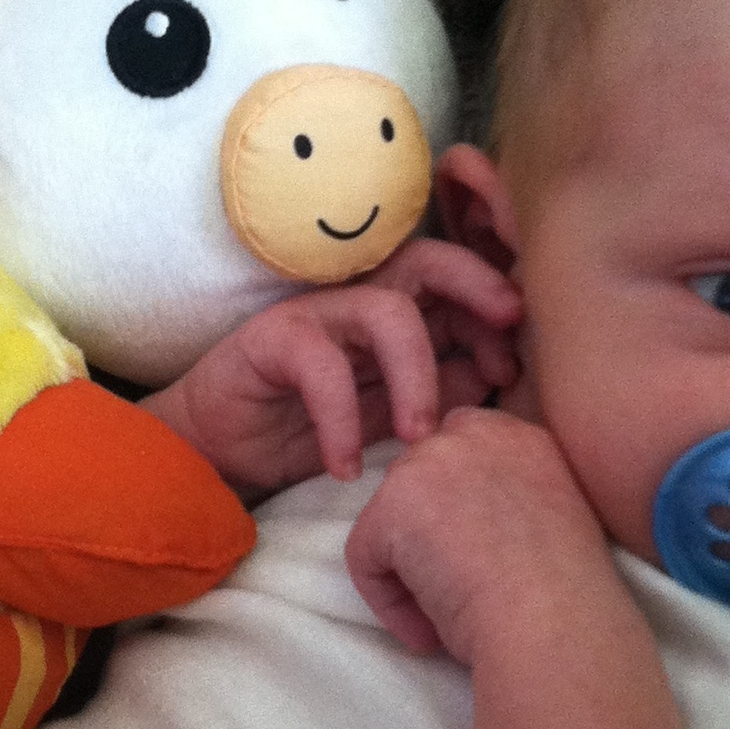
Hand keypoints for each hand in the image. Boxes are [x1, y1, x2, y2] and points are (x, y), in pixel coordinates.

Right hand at [144, 240, 520, 498]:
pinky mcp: (271, 338)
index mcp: (392, 315)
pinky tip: (345, 467)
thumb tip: (491, 375)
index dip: (491, 309)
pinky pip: (322, 366)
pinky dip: (342, 420)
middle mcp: (357, 302)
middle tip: (504, 353)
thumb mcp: (383, 419)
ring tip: (417, 437)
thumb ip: (433, 394)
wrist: (216, 453)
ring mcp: (315, 314)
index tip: (513, 366)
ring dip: (416, 375)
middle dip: (475, 289)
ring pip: (385, 311)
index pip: (453, 282)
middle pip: (426, 261)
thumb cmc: (304, 431)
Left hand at [344, 406, 613, 662]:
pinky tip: (429, 631)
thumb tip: (460, 528)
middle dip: (429, 541)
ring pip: (391, 524)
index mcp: (520, 438)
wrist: (554, 622)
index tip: (481, 560)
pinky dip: (390, 605)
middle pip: (418, 484)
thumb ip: (509, 501)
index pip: (462, 453)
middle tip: (464, 592)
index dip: (457, 512)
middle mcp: (474, 434)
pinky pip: (366, 559)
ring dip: (412, 574)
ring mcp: (429, 463)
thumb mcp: (552, 523)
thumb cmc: (563, 599)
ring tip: (452, 616)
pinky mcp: (393, 505)